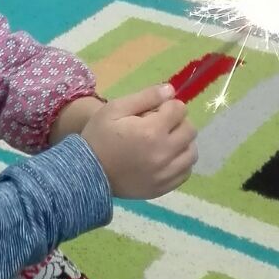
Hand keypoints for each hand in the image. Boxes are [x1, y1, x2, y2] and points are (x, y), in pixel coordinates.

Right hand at [81, 83, 196, 198]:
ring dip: (182, 144)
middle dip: (177, 123)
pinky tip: (165, 159)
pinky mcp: (163, 187)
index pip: (180, 109)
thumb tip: (170, 90)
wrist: (86, 173)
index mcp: (152, 131)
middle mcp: (164, 153)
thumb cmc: (98, 137)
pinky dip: (179, 163)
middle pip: (189, 130)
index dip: (168, 106)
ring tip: (165, 143)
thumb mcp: (114, 109)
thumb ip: (145, 97)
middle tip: (160, 125)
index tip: (156, 110)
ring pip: (191, 153)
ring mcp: (165, 173)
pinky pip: (185, 172)